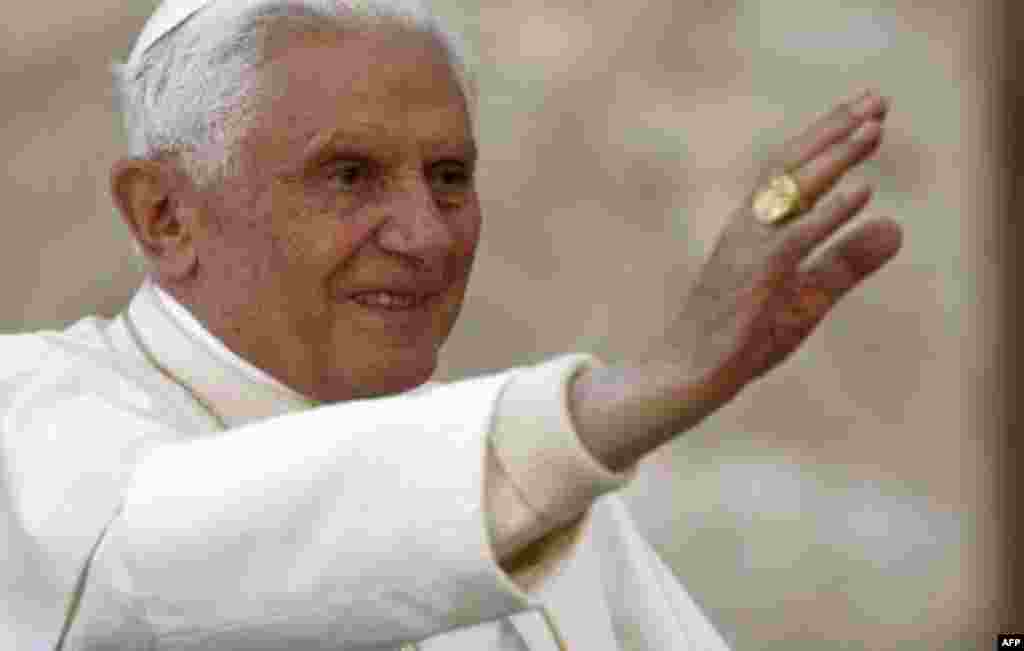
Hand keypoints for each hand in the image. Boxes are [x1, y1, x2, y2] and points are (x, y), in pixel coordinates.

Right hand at [662, 89, 902, 406]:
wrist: (686, 374)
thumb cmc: (738, 337)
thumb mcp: (806, 295)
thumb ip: (846, 262)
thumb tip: (897, 226)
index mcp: (755, 228)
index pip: (792, 172)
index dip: (830, 139)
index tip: (868, 112)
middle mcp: (747, 227)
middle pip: (790, 165)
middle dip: (834, 130)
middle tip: (877, 97)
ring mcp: (746, 250)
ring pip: (789, 191)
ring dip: (834, 157)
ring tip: (873, 128)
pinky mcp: (752, 279)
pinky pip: (793, 238)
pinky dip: (828, 213)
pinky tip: (862, 190)